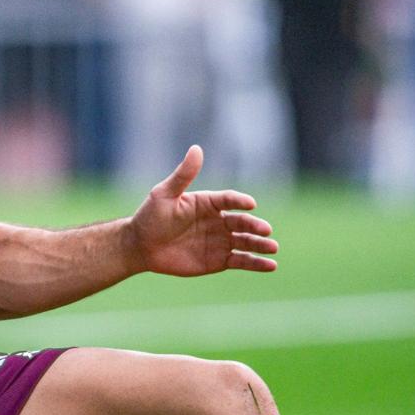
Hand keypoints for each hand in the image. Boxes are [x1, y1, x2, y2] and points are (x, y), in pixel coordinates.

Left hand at [126, 145, 278, 276]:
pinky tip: (271, 265)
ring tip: (273, 248)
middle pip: (242, 222)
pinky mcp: (219, 260)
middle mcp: (218, 221)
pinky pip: (242, 261)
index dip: (239, 201)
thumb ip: (183, 175)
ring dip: (261, 245)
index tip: (250, 204)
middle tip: (266, 230)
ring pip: (246, 242)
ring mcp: (220, 241)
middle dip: (255, 226)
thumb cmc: (150, 217)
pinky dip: (256, 264)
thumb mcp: (164, 194)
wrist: (141, 246)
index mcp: (207, 202)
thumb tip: (196, 148)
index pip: (228, 199)